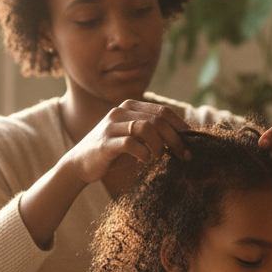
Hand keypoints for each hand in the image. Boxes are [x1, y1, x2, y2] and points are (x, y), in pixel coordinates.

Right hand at [68, 100, 191, 184]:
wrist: (80, 164)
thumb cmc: (112, 153)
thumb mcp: (134, 139)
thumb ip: (152, 134)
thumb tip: (183, 140)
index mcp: (130, 107)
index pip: (163, 111)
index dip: (180, 126)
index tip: (191, 142)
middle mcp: (121, 111)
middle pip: (158, 119)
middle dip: (175, 138)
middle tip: (183, 155)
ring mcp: (111, 125)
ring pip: (146, 127)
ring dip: (160, 144)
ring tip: (161, 157)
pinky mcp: (105, 142)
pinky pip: (131, 144)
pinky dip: (143, 153)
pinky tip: (145, 160)